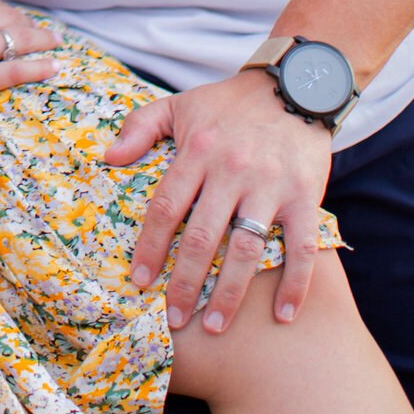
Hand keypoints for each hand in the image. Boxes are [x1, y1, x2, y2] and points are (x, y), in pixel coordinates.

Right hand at [0, 0, 56, 123]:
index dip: (3, 10)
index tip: (11, 17)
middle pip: (7, 17)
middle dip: (27, 24)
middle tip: (41, 31)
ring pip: (18, 40)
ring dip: (41, 41)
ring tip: (55, 43)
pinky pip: (16, 70)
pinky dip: (40, 68)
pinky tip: (54, 66)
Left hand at [104, 68, 331, 334]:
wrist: (293, 86)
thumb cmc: (229, 103)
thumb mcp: (180, 104)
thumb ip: (141, 126)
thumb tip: (108, 158)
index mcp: (197, 151)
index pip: (166, 207)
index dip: (151, 246)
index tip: (140, 281)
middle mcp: (231, 170)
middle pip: (202, 236)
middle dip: (185, 283)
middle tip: (174, 319)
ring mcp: (270, 185)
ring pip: (246, 248)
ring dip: (230, 293)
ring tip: (214, 326)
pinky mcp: (305, 196)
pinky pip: (301, 247)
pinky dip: (295, 284)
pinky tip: (283, 316)